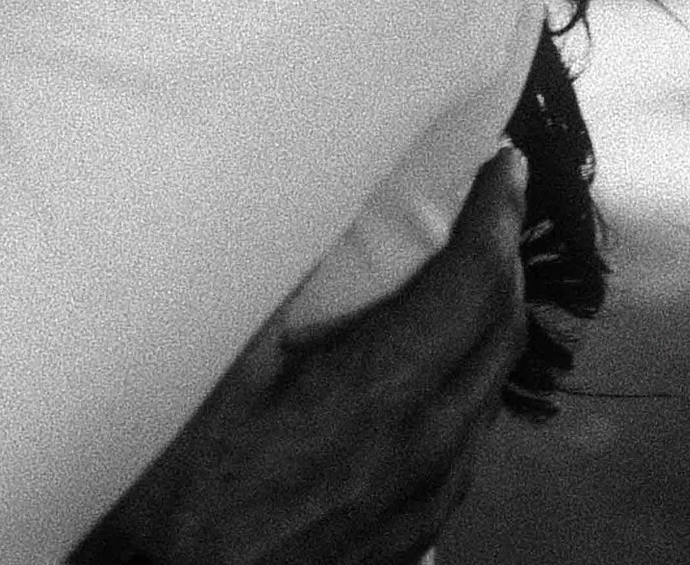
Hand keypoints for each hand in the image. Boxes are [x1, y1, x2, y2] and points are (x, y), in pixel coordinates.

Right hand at [105, 148, 526, 564]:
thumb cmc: (184, 494)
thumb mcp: (214, 374)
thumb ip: (270, 285)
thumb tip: (305, 199)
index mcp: (380, 396)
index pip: (472, 286)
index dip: (496, 215)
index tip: (503, 163)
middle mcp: (424, 449)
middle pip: (500, 332)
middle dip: (504, 253)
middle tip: (492, 198)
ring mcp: (426, 502)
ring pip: (490, 390)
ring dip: (492, 316)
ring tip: (473, 266)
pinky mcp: (414, 536)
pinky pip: (467, 441)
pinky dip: (470, 378)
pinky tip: (437, 364)